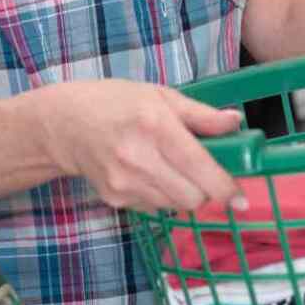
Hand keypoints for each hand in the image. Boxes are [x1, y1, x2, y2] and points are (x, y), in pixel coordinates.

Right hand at [35, 80, 246, 213]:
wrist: (63, 124)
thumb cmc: (116, 103)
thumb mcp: (160, 96)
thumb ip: (201, 115)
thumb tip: (236, 123)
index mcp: (156, 127)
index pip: (200, 168)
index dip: (226, 187)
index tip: (241, 198)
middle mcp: (139, 158)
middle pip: (192, 197)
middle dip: (207, 191)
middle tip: (206, 175)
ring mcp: (124, 182)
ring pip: (175, 206)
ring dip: (185, 194)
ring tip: (171, 168)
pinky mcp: (115, 198)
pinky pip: (154, 207)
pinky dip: (162, 196)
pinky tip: (148, 174)